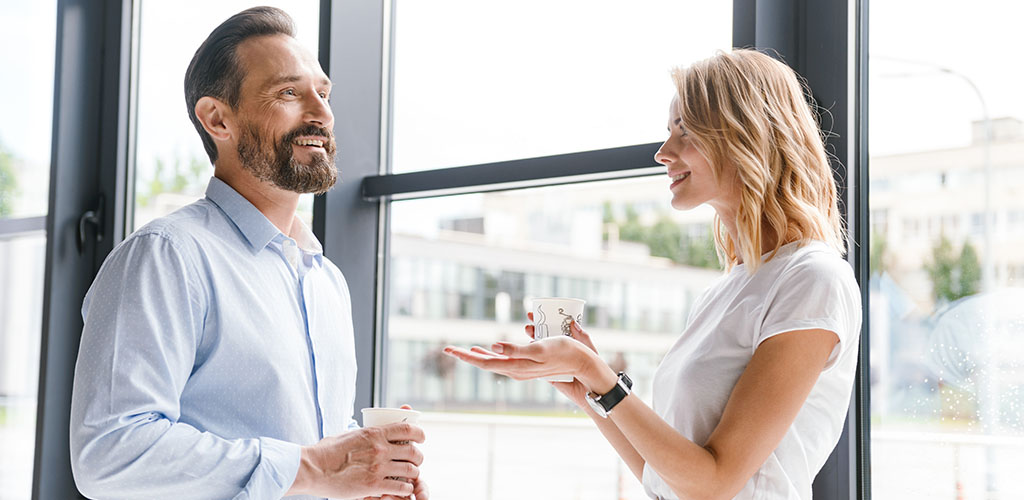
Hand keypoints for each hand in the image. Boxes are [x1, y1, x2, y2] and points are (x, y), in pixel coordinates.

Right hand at [287, 423, 424, 497]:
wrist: (313, 468)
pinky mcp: (374, 485)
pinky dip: (404, 489)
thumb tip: (373, 433)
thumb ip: (365, 434)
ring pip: (411, 470)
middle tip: (415, 461)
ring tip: (408, 477)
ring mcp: (378, 467)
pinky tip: (400, 489)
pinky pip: (400, 487)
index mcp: (374, 433)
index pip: (408, 430)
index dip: (419, 434)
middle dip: (418, 457)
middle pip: (413, 452)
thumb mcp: (348, 434)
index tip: (421, 439)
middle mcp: (380, 448)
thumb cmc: (326, 451)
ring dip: (412, 474)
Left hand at [443, 318, 602, 398]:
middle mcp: (515, 371)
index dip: (466, 357)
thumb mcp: (540, 350)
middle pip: (485, 364)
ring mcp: (521, 370)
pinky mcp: (527, 365)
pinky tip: (489, 350)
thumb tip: (494, 346)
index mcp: (515, 367)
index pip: (484, 363)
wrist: (581, 363)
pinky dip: (491, 355)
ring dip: (477, 356)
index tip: (449, 350)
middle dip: (466, 356)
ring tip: (464, 350)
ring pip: (493, 363)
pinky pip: (503, 361)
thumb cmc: (563, 352)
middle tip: (448, 349)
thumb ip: (516, 350)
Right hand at [526, 314, 597, 408]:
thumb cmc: (593, 367)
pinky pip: (536, 365)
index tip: (532, 314)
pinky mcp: (547, 374)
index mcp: (566, 343)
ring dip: (530, 343)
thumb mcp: (590, 349)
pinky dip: (529, 359)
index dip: (542, 321)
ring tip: (528, 337)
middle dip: (533, 330)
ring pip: (536, 351)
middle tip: (529, 327)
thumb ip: (583, 337)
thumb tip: (573, 323)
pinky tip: (526, 353)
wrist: (591, 389)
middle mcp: (557, 352)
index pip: (551, 328)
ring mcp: (550, 362)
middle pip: (541, 338)